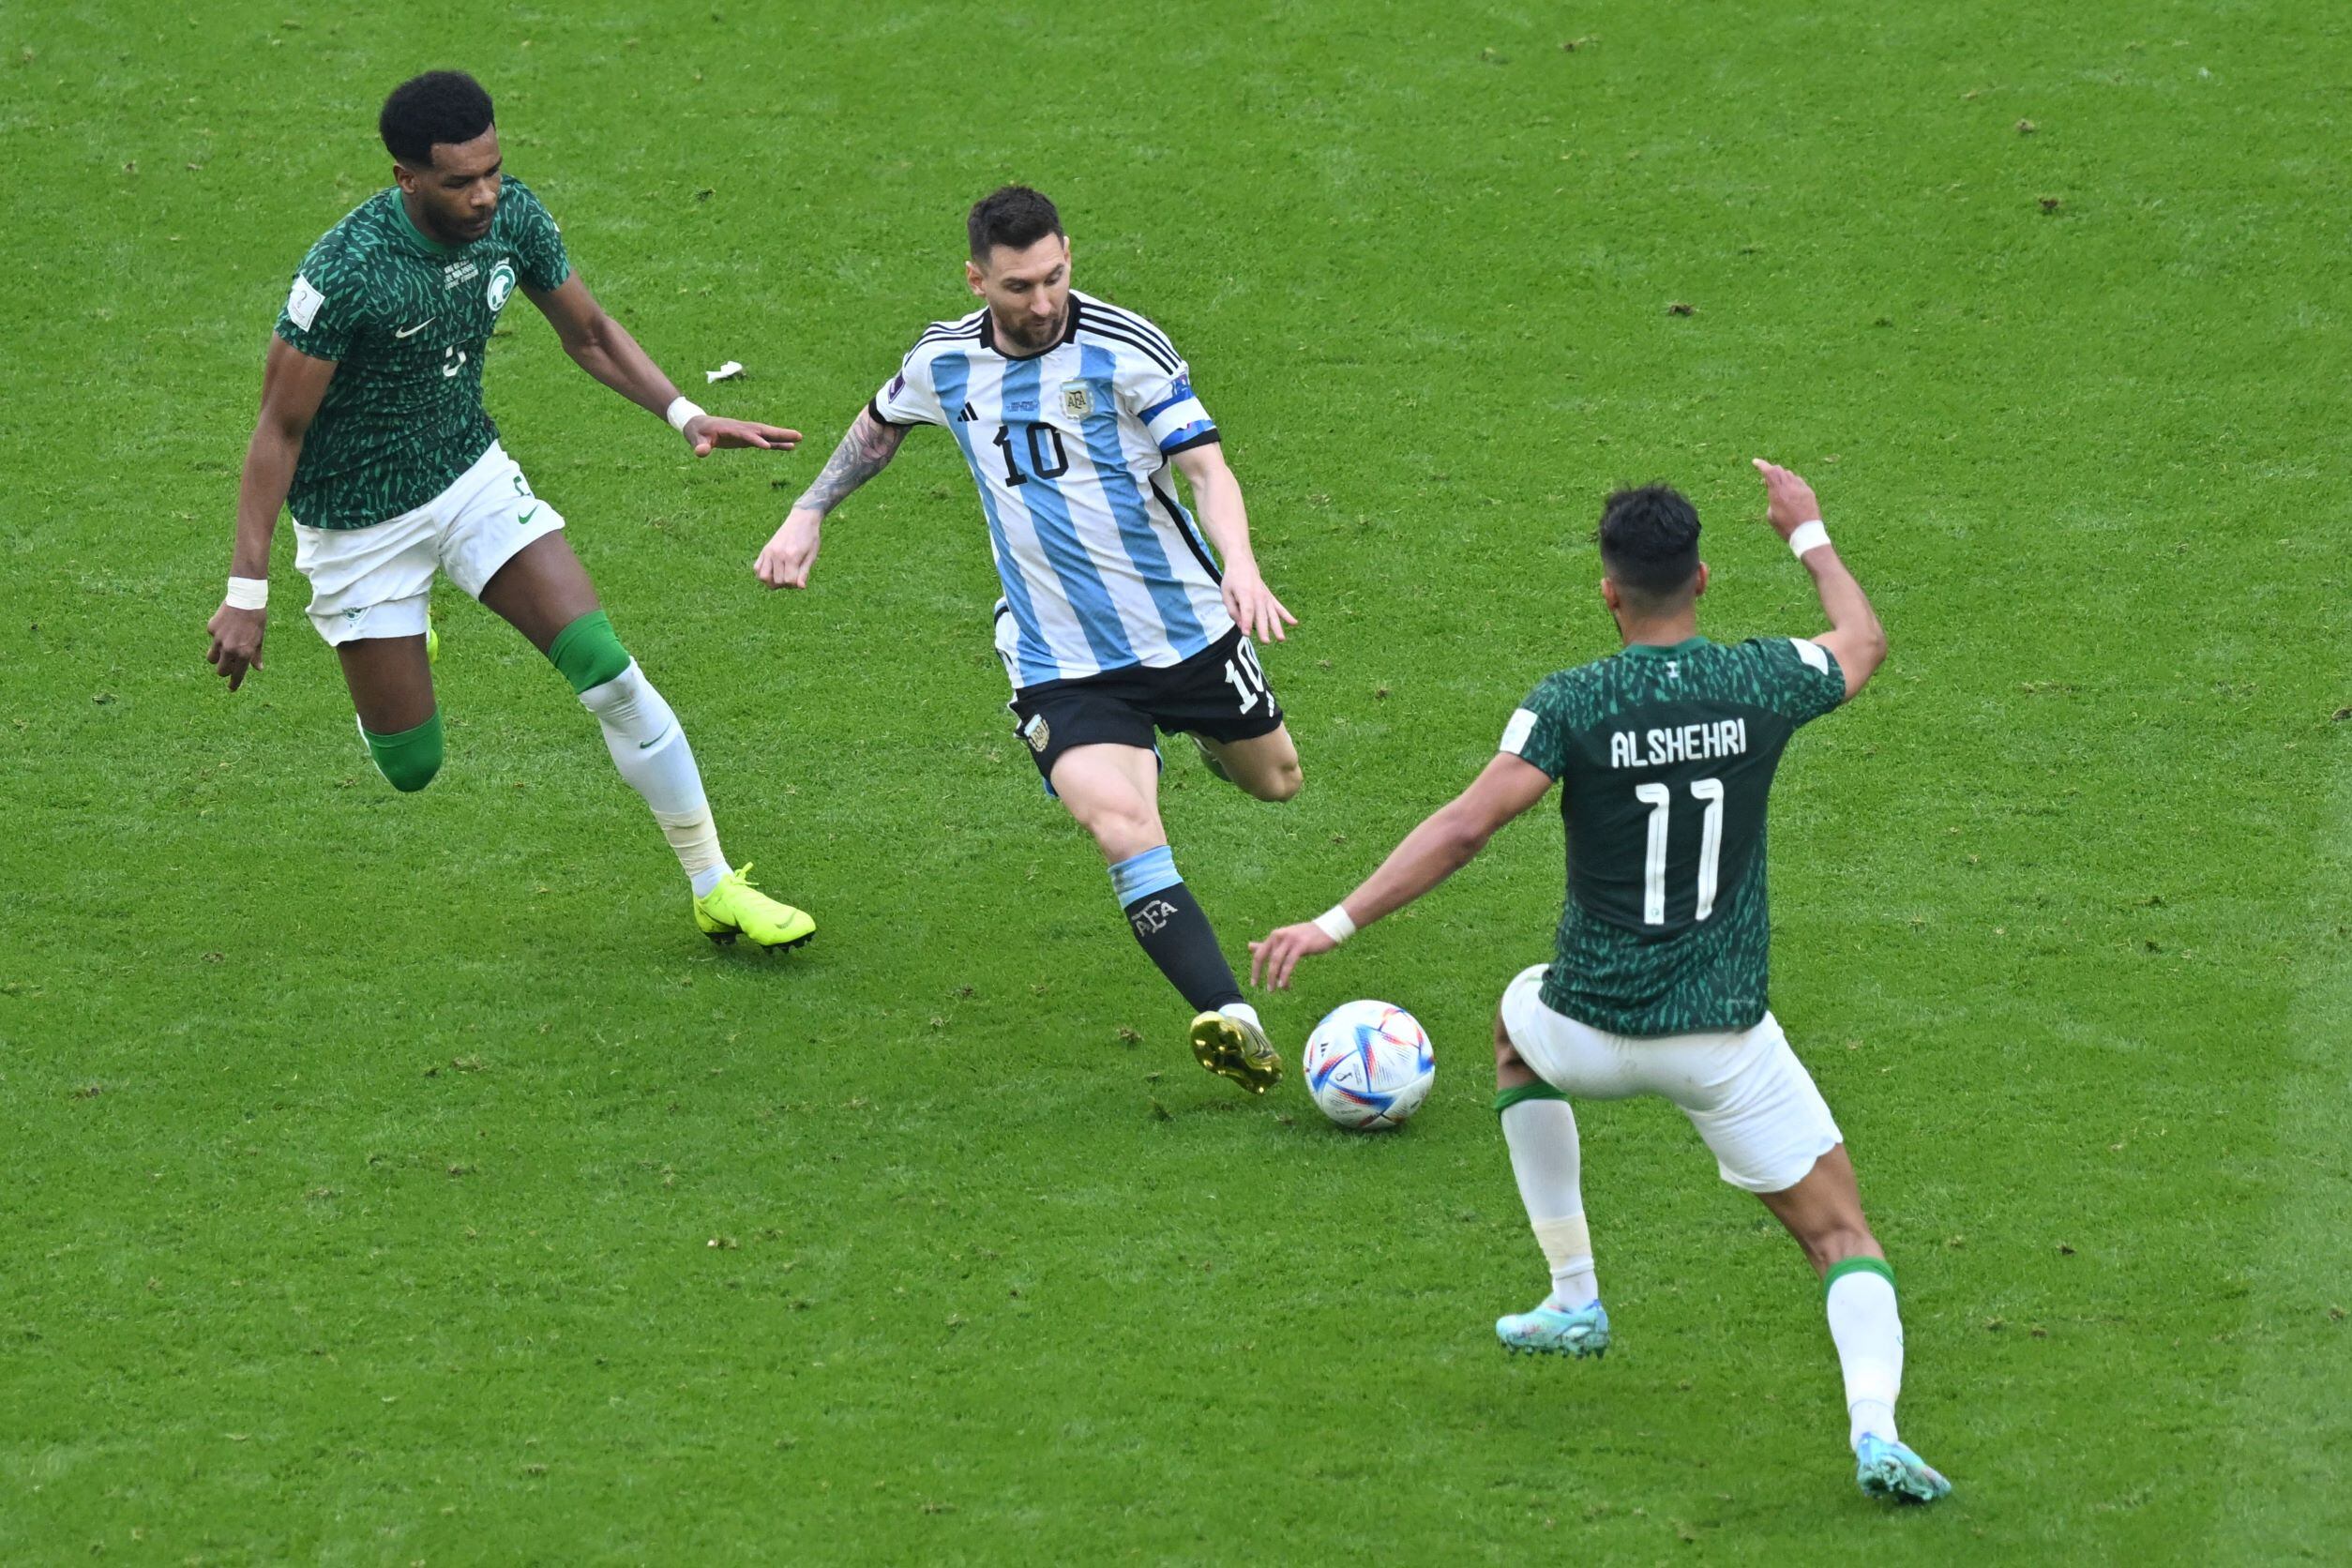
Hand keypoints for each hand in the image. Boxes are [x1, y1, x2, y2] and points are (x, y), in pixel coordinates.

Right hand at [206, 603, 266, 690]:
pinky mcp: (211, 629)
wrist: (246, 598)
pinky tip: (226, 627)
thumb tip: (258, 669)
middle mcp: (230, 649)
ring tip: (224, 650)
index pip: (237, 675)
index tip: (232, 689)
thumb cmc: (256, 620)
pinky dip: (217, 637)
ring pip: (211, 658)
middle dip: (224, 671)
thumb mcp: (259, 639)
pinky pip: (212, 639)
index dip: (234, 684)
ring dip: (217, 658)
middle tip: (228, 668)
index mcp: (244, 653)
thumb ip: (256, 655)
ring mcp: (218, 639)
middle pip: (220, 670)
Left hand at [686, 414, 801, 456]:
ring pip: (767, 434)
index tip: (767, 447)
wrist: (698, 424)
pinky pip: (765, 441)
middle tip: (798, 436)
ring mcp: (746, 433)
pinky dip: (777, 444)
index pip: (745, 434)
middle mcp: (742, 428)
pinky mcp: (748, 438)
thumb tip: (701, 453)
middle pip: (763, 430)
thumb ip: (700, 446)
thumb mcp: (696, 439)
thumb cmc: (697, 432)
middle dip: (779, 433)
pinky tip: (790, 447)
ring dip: (782, 437)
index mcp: (730, 428)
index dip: (755, 440)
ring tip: (799, 439)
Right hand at [755, 509, 822, 588]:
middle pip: (777, 581)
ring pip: (763, 577)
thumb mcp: (811, 555)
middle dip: (785, 584)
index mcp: (791, 556)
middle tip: (792, 576)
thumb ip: (804, 572)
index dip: (795, 584)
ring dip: (772, 581)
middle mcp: (777, 554)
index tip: (800, 579)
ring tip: (781, 576)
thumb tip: (800, 587)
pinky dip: (762, 573)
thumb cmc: (810, 538)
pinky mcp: (765, 549)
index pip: (789, 581)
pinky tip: (773, 571)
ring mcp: (769, 552)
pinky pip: (757, 567)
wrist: (802, 520)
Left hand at [1220, 562, 1296, 645]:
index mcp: (1244, 594)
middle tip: (1265, 642)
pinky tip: (1294, 623)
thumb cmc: (1232, 581)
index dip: (1246, 622)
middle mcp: (1257, 596)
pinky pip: (1279, 607)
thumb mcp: (1225, 594)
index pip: (1247, 610)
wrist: (1243, 564)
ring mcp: (1266, 597)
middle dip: (1263, 629)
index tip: (1246, 634)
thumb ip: (1232, 610)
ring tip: (1281, 639)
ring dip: (1277, 627)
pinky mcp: (1270, 598)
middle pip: (1261, 615)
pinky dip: (1287, 615)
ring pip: (1272, 614)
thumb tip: (1241, 626)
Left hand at [1248, 921, 1335, 988]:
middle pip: (1264, 958)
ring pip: (1276, 961)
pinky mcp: (1301, 945)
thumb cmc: (1306, 937)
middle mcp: (1279, 936)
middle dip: (1261, 975)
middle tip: (1264, 989)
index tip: (1254, 984)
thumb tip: (1249, 946)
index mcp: (1274, 936)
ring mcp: (1290, 940)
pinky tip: (1284, 984)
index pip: (1259, 954)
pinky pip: (1289, 963)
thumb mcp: (1285, 940)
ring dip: (1273, 977)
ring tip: (1274, 989)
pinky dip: (1285, 975)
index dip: (1255, 969)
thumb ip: (1269, 945)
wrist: (1327, 929)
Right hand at [1751, 457, 1820, 539]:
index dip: (1761, 464)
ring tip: (1779, 485)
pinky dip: (1792, 481)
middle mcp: (1789, 487)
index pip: (1769, 472)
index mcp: (1777, 493)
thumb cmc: (1785, 527)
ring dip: (1782, 476)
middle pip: (1779, 470)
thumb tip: (1774, 492)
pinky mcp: (1809, 492)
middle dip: (1771, 470)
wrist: (1806, 532)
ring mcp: (1800, 488)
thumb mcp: (1771, 515)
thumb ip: (1771, 500)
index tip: (1755, 462)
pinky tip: (1791, 490)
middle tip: (1767, 475)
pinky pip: (1799, 481)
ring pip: (1789, 474)